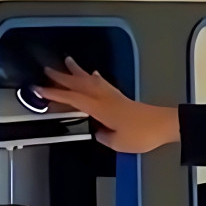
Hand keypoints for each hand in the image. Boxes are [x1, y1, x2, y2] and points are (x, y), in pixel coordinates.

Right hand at [33, 57, 178, 153]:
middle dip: (62, 77)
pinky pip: (103, 83)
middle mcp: (105, 98)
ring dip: (77, 71)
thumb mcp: (118, 143)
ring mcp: (114, 95)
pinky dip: (95, 77)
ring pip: (91, 80)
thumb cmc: (142, 134)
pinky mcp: (121, 97)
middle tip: (46, 71)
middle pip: (80, 84)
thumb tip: (97, 132)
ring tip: (68, 62)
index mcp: (100, 108)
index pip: (73, 98)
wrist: (165, 125)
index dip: (55, 94)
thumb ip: (104, 137)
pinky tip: (94, 74)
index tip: (40, 89)